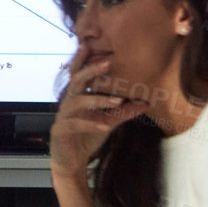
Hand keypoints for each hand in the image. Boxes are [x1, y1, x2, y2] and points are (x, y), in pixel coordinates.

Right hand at [49, 44, 148, 179]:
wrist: (71, 162)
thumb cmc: (87, 136)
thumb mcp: (108, 121)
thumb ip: (124, 111)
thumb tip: (146, 102)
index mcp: (78, 97)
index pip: (79, 74)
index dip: (81, 59)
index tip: (88, 44)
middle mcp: (68, 103)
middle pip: (76, 81)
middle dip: (91, 71)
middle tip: (108, 63)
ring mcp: (63, 116)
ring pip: (78, 102)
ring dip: (97, 100)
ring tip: (116, 101)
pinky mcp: (62, 131)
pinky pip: (76, 124)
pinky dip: (91, 124)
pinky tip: (104, 126)